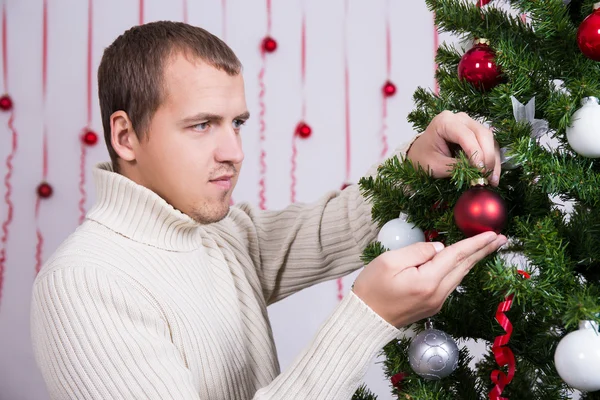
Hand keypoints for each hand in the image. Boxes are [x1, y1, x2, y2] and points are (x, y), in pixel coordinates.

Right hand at [352, 231, 506, 327]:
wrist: (365, 318)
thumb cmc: (372, 288)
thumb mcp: (389, 261)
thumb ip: (418, 250)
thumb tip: (439, 247)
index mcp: (427, 281)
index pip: (456, 256)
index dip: (475, 243)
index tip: (492, 233)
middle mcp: (437, 294)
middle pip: (464, 267)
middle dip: (483, 251)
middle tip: (501, 238)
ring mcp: (436, 302)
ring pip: (459, 275)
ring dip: (474, 259)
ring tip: (487, 246)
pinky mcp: (432, 305)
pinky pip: (451, 283)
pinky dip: (460, 269)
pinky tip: (464, 262)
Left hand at [406, 111, 501, 185]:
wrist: (419, 154)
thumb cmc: (422, 158)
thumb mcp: (435, 165)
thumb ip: (456, 167)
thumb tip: (477, 173)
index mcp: (444, 122)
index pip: (466, 135)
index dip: (476, 153)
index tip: (480, 170)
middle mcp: (460, 119)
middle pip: (482, 134)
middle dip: (487, 157)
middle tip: (487, 177)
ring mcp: (469, 124)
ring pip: (489, 139)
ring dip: (492, 160)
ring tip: (492, 180)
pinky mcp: (475, 133)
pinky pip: (489, 144)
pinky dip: (492, 159)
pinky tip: (492, 174)